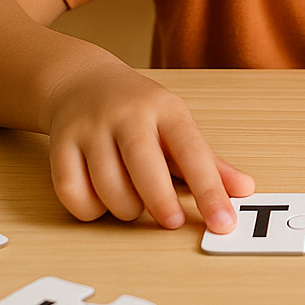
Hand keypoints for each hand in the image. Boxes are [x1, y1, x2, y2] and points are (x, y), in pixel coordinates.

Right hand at [41, 62, 253, 232]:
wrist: (80, 81)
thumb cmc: (139, 111)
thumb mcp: (177, 126)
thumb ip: (209, 162)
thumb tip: (245, 190)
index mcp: (165, 109)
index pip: (193, 152)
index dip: (210, 191)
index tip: (223, 223)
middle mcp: (126, 115)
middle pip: (144, 167)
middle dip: (161, 203)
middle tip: (172, 222)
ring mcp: (89, 128)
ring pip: (107, 187)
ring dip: (125, 209)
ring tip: (136, 205)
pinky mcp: (60, 144)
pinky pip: (72, 192)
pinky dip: (90, 209)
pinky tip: (102, 203)